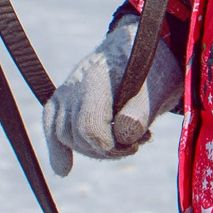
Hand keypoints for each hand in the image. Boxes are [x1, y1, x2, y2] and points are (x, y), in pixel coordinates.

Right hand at [42, 20, 181, 176]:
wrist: (146, 43)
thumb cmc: (156, 65)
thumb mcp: (160, 85)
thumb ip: (142, 111)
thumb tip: (124, 136)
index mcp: (99, 76)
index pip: (90, 126)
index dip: (113, 146)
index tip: (139, 142)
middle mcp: (75, 82)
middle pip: (76, 135)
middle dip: (107, 150)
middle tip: (138, 143)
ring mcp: (67, 89)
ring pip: (63, 134)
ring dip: (92, 150)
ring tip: (124, 143)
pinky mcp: (65, 97)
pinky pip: (52, 124)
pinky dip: (57, 146)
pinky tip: (64, 169)